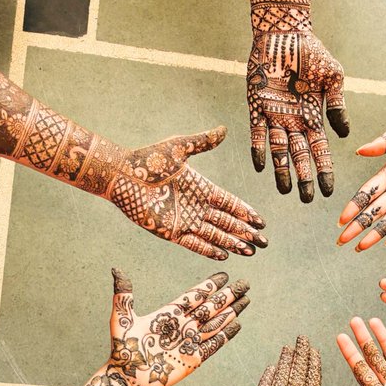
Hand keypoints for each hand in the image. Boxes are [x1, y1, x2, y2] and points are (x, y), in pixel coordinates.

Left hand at [108, 268, 248, 385]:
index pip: (194, 296)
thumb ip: (123, 295)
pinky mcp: (193, 359)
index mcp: (168, 314)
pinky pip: (214, 344)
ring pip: (215, 323)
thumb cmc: (121, 351)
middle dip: (227, 295)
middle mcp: (182, 326)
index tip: (223, 276)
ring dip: (230, 311)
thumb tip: (117, 270)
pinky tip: (237, 324)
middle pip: (210, 307)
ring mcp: (189, 342)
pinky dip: (226, 334)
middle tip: (244, 283)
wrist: (126, 379)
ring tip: (245, 300)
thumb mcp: (121, 319)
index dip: (209, 286)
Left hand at [110, 127, 267, 260]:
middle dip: (245, 232)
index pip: (228, 203)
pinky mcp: (170, 231)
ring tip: (250, 252)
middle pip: (226, 222)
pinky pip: (194, 244)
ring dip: (232, 243)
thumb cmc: (148, 159)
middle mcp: (195, 205)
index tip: (260, 221)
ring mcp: (184, 220)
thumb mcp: (179, 147)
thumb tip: (224, 129)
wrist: (123, 175)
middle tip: (263, 242)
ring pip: (215, 235)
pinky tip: (224, 255)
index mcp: (200, 187)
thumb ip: (202, 141)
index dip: (245, 212)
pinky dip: (209, 249)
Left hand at [247, 30, 349, 201]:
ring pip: (279, 150)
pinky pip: (257, 133)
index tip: (327, 192)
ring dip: (282, 170)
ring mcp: (275, 116)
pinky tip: (262, 166)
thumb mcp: (333, 78)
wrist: (284, 33)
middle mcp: (294, 121)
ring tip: (285, 191)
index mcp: (314, 116)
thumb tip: (344, 135)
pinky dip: (260, 149)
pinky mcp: (256, 107)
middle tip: (306, 200)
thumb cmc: (313, 52)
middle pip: (300, 156)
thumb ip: (337, 106)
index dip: (324, 171)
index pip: (320, 150)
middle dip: (304, 177)